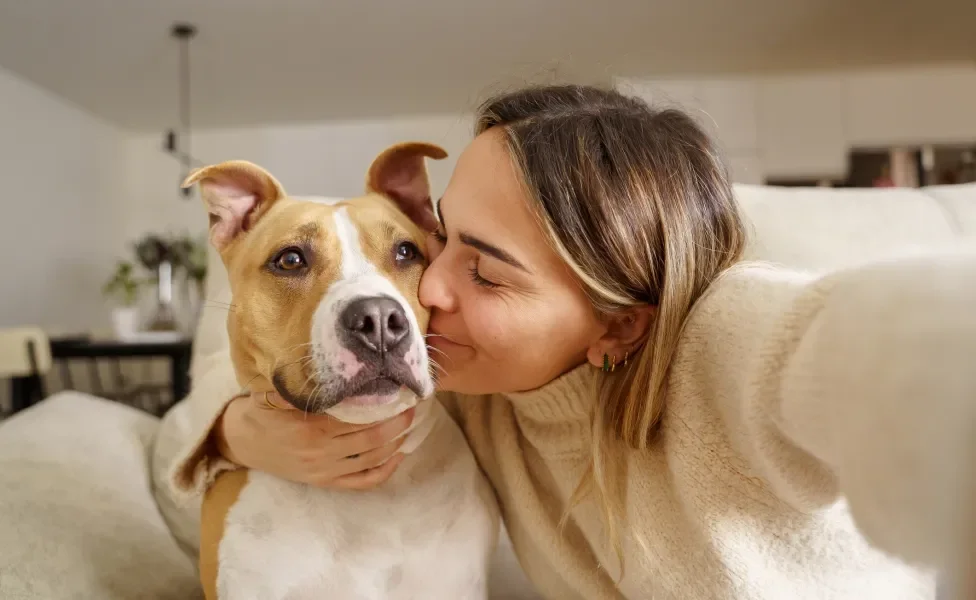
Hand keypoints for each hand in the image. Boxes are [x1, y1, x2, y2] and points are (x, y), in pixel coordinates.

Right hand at [213, 392, 413, 489]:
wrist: (242, 443)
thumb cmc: (263, 412)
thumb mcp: (275, 393)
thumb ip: (300, 385)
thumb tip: (328, 369)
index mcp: (311, 427)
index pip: (357, 416)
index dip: (381, 404)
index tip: (398, 390)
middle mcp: (321, 452)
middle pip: (371, 438)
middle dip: (396, 422)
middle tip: (412, 405)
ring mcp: (325, 470)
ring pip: (371, 459)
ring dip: (395, 442)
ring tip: (409, 424)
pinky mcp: (326, 482)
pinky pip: (362, 482)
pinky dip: (385, 470)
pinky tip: (399, 455)